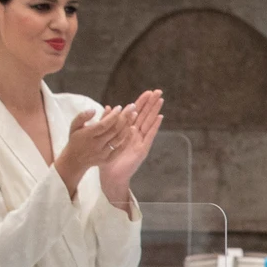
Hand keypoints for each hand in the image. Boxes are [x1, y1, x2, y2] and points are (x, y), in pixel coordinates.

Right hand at [53, 105, 133, 196]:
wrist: (75, 161)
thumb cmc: (75, 139)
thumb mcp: (74, 126)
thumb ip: (82, 116)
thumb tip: (94, 109)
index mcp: (88, 135)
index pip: (103, 124)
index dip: (113, 116)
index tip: (119, 107)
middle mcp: (96, 145)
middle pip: (113, 130)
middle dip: (124, 117)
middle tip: (132, 106)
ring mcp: (103, 153)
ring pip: (118, 138)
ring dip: (128, 126)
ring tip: (134, 115)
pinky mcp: (108, 159)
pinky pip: (120, 148)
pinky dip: (127, 139)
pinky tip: (132, 129)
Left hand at [99, 89, 163, 207]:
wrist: (111, 175)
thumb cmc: (107, 157)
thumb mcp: (105, 136)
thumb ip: (107, 122)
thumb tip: (108, 106)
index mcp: (127, 130)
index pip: (136, 112)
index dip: (142, 102)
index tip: (148, 91)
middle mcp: (136, 134)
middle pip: (145, 115)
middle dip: (151, 103)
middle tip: (159, 91)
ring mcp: (140, 141)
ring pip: (149, 122)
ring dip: (155, 111)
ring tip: (161, 100)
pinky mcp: (142, 149)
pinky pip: (150, 135)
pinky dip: (155, 126)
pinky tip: (159, 117)